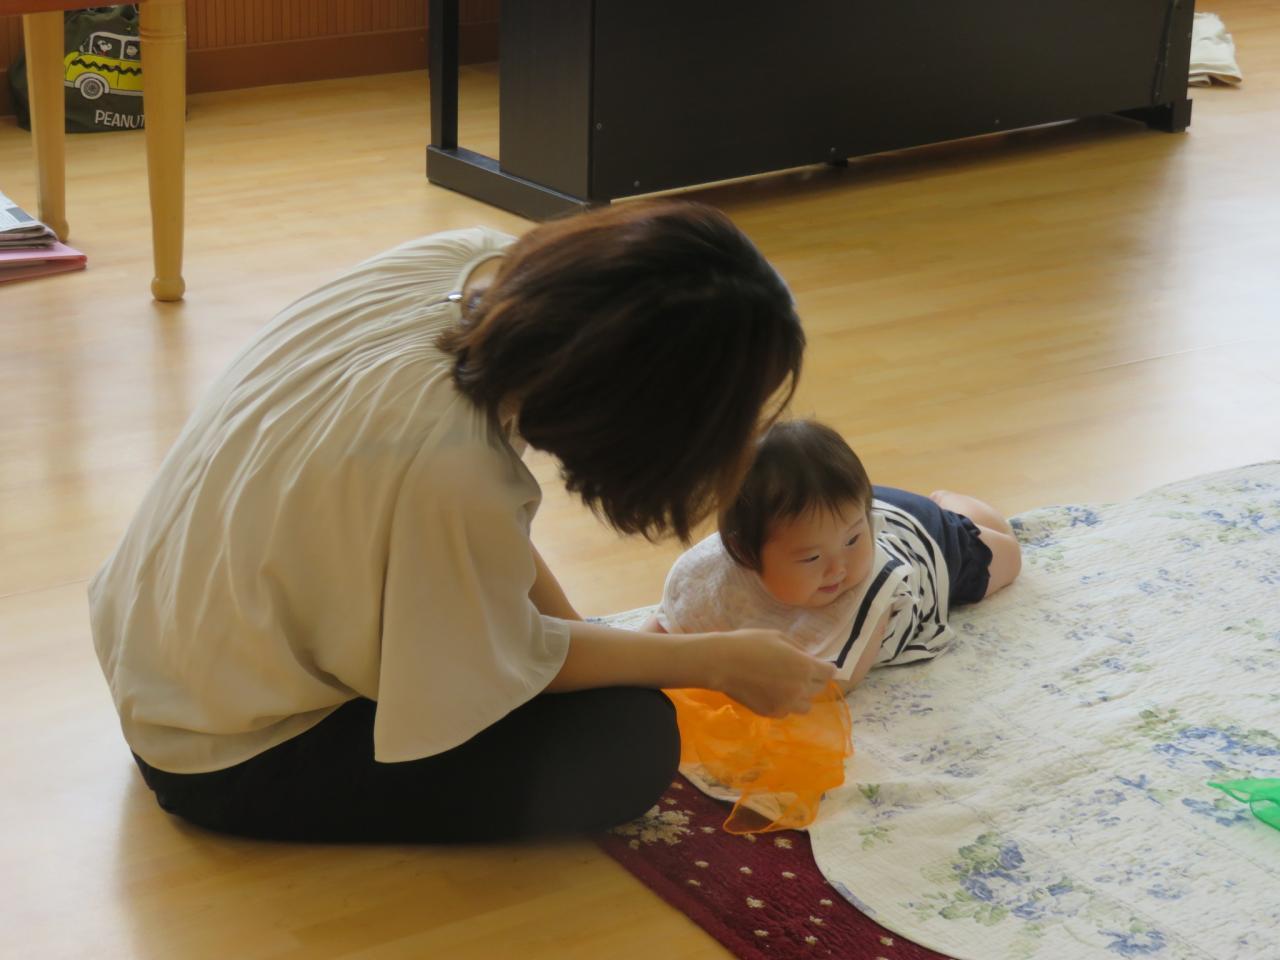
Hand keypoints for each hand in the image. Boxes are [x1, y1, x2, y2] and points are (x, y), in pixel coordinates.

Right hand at [702, 629, 835, 717]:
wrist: (723, 663)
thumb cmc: (750, 643)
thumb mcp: (779, 637)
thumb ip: (799, 650)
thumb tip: (809, 659)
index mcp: (805, 666)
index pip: (830, 672)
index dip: (826, 667)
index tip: (820, 665)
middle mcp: (800, 688)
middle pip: (820, 689)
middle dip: (813, 679)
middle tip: (799, 672)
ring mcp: (786, 704)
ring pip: (806, 705)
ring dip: (802, 696)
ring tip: (787, 686)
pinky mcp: (772, 713)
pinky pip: (787, 712)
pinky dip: (785, 704)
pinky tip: (772, 693)